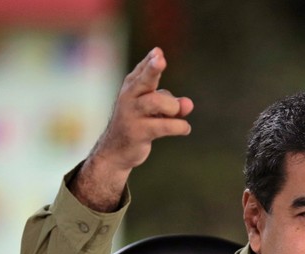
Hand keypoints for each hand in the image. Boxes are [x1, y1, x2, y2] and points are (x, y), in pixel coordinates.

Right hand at [70, 47, 193, 211]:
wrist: (115, 150)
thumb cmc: (139, 122)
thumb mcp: (156, 111)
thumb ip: (173, 104)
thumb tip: (188, 104)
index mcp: (132, 87)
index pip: (143, 70)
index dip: (151, 61)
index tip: (158, 52)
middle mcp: (130, 97)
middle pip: (144, 80)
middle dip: (153, 69)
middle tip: (160, 59)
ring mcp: (132, 114)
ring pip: (156, 102)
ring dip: (173, 108)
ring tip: (177, 114)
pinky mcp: (138, 132)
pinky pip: (165, 126)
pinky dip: (180, 127)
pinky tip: (184, 129)